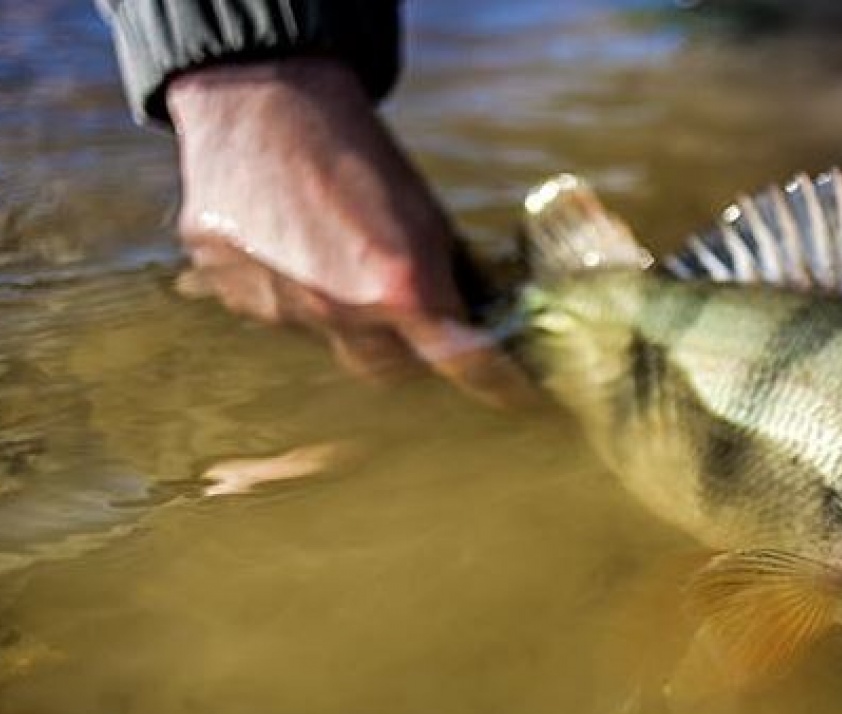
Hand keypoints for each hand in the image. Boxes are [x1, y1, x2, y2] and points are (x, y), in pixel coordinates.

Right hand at [166, 57, 532, 407]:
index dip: (498, 385)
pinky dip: (293, 292)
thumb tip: (475, 316)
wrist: (263, 97)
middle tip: (413, 317)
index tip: (520, 400)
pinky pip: (277, 314)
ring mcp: (282, 310)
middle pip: (389, 372)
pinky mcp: (233, 294)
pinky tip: (291, 244)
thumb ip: (448, 276)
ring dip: (345, 317)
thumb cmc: (359, 151)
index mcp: (402, 291)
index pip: (464, 364)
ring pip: (330, 341)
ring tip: (339, 253)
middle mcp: (341, 314)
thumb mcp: (426, 215)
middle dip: (409, 353)